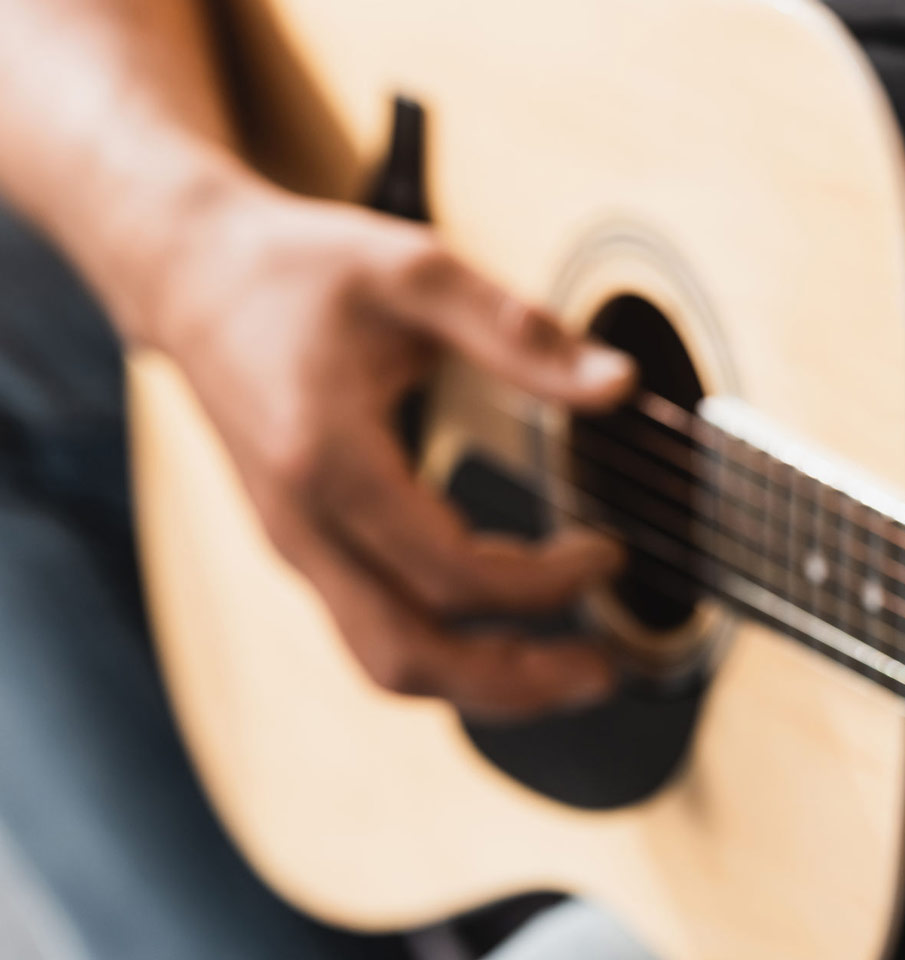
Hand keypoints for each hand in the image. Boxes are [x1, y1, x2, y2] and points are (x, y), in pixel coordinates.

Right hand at [151, 178, 634, 721]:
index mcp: (328, 460)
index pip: (449, 570)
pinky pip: (376, 632)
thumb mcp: (417, 272)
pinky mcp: (306, 551)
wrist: (195, 280)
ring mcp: (296, 547)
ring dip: (483, 685)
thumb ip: (518, 332)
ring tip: (573, 670)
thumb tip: (618, 383)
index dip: (543, 582)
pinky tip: (515, 631)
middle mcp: (302, 524)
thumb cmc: (301, 272)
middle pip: (405, 655)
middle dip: (514, 682)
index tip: (610, 554)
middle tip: (605, 670)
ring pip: (385, 661)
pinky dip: (451, 652)